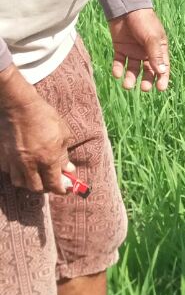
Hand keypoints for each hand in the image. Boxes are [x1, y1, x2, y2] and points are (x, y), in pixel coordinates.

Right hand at [0, 68, 74, 194]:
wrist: (18, 105)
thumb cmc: (44, 116)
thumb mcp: (63, 134)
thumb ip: (64, 155)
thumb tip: (68, 169)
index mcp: (47, 159)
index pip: (53, 184)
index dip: (60, 189)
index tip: (64, 189)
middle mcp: (29, 163)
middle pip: (35, 188)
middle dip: (45, 188)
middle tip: (50, 182)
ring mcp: (13, 160)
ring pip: (19, 182)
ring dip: (28, 182)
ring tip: (35, 175)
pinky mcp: (2, 155)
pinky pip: (8, 171)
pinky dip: (15, 172)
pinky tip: (20, 165)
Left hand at [108, 8, 169, 91]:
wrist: (125, 7)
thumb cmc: (144, 21)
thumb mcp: (152, 38)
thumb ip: (155, 55)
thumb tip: (161, 73)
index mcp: (159, 50)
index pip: (162, 68)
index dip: (162, 79)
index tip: (160, 89)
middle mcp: (147, 53)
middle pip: (148, 71)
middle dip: (146, 81)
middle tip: (143, 88)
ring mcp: (133, 51)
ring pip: (133, 69)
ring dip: (130, 78)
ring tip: (127, 85)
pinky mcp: (121, 49)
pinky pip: (120, 62)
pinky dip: (118, 69)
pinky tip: (117, 74)